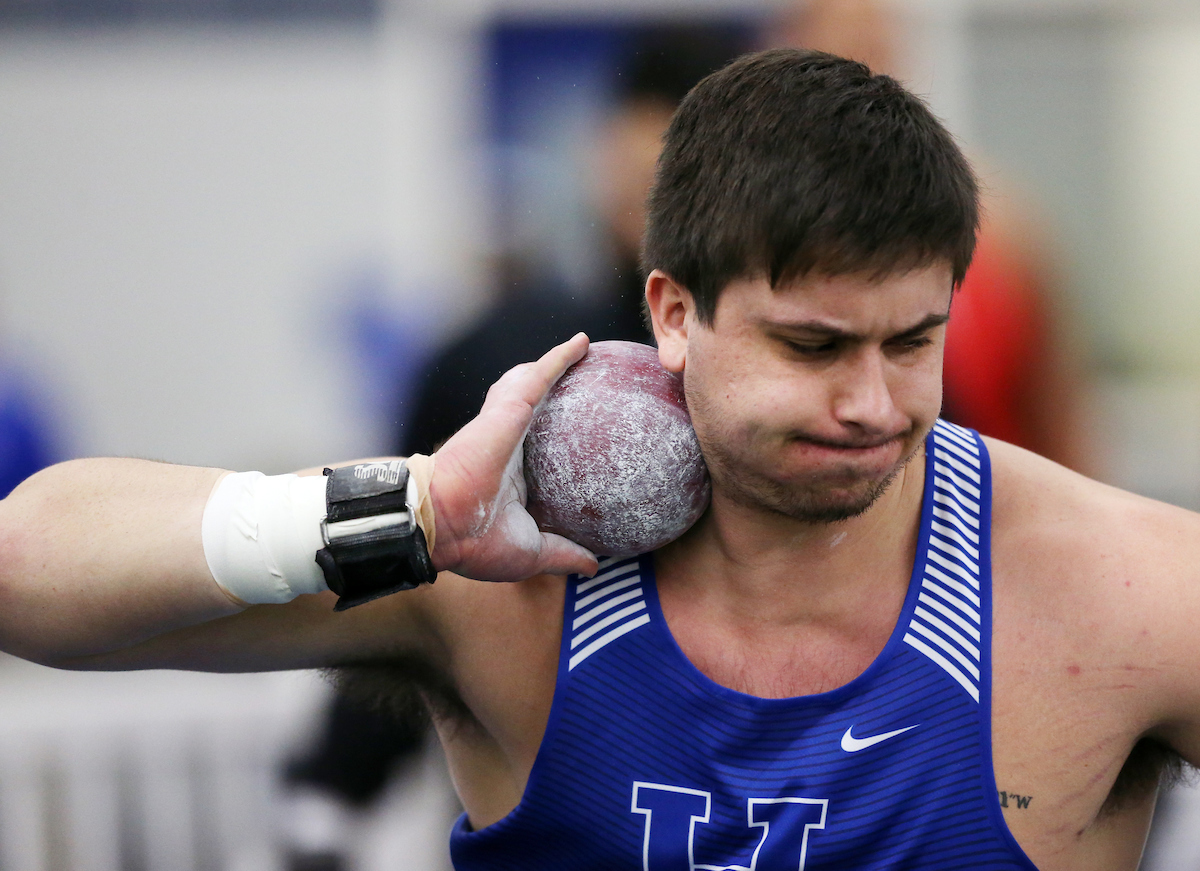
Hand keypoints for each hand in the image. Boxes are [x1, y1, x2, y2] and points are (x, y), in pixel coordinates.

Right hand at [427, 333, 598, 581]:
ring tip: (583, 352)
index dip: (555, 442)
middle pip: (532, 411)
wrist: (443, 523)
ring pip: (531, 384)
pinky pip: (541, 375)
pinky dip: (561, 357)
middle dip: (552, 392)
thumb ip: (563, 554)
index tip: (579, 442)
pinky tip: (584, 343)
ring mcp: (506, 423)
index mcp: (508, 475)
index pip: (535, 451)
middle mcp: (507, 446)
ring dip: (553, 367)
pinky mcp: (509, 407)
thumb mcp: (531, 552)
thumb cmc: (476, 541)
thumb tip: (595, 567)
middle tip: (584, 384)